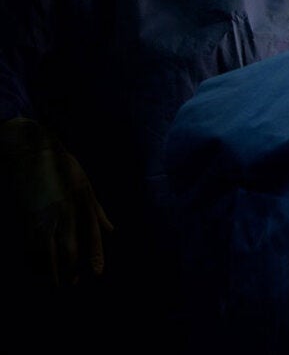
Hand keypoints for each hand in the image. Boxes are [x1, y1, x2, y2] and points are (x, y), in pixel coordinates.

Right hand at [1, 118, 112, 287]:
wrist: (32, 153)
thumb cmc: (63, 168)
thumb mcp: (86, 186)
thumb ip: (97, 211)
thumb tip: (112, 230)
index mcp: (81, 205)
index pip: (91, 236)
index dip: (95, 256)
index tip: (98, 273)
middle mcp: (63, 214)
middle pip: (68, 250)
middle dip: (70, 270)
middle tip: (72, 284)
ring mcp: (42, 218)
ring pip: (45, 254)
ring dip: (49, 272)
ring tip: (54, 285)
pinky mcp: (25, 219)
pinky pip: (29, 247)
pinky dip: (33, 262)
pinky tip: (37, 269)